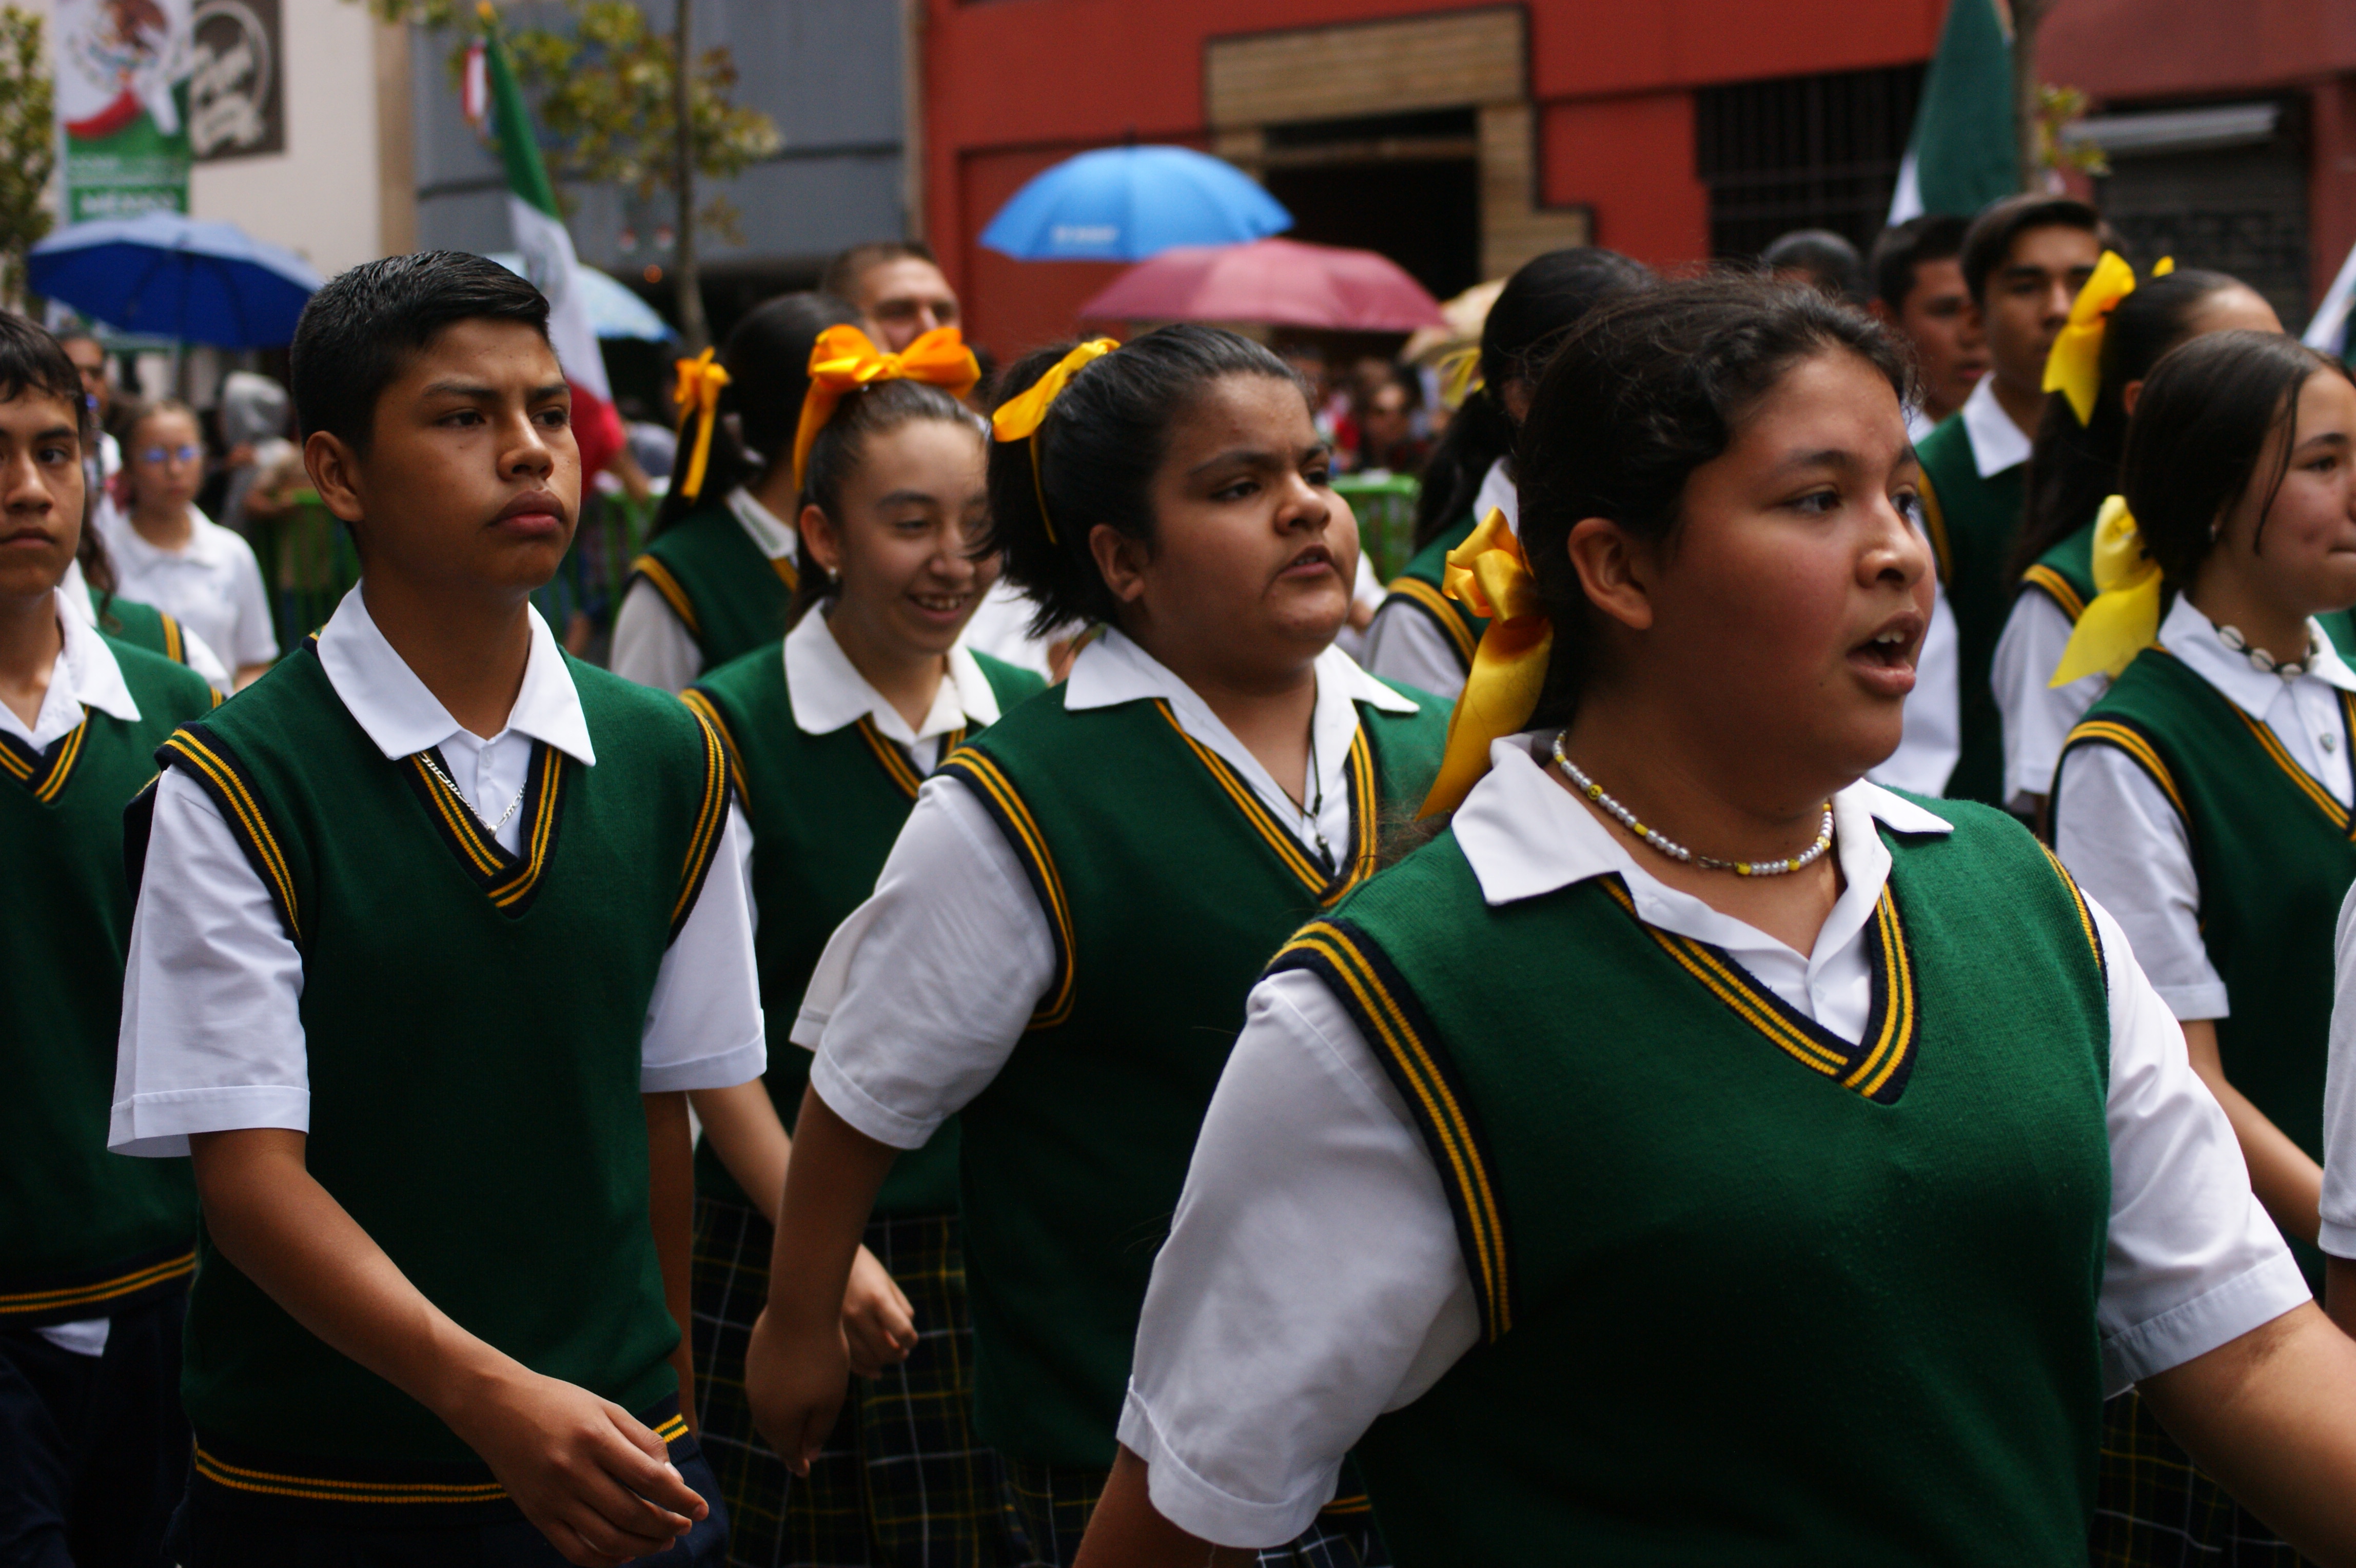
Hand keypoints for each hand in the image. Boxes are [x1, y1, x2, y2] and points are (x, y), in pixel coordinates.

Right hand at [445, 1364, 707, 1567]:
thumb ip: (643, 1441)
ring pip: (607, 1538)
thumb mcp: (606, 1408)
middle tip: (684, 1526)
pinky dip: (606, 1560)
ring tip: (663, 1542)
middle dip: (666, 1526)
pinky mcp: (537, 1515)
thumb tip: (673, 1481)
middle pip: (631, 1513)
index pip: (650, 1479)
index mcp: (595, 1438)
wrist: (496, 1408)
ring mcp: (552, 1497)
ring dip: (643, 1546)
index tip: (701, 1509)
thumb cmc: (560, 1404)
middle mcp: (572, 1471)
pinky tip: (626, 1554)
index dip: (682, 1498)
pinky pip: (575, 1551)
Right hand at [744, 1302, 849, 1476]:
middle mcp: (759, 1404)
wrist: (801, 1309)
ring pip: (766, 1410)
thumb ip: (819, 1431)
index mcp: (778, 1421)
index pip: (788, 1451)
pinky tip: (787, 1392)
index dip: (797, 1462)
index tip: (804, 1471)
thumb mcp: (831, 1400)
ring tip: (793, 1425)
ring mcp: (753, 1380)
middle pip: (774, 1433)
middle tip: (798, 1453)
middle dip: (787, 1443)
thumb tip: (809, 1454)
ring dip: (780, 1420)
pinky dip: (776, 1396)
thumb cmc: (823, 1357)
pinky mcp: (754, 1359)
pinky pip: (764, 1387)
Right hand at [842, 1245, 915, 1377]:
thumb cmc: (863, 1269)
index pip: (903, 1332)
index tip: (911, 1340)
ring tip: (888, 1354)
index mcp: (877, 1298)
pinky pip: (849, 1361)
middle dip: (899, 1355)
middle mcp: (857, 1314)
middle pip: (886, 1351)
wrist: (824, 1259)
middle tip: (902, 1352)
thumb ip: (900, 1310)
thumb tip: (905, 1339)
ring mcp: (841, 1326)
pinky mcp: (829, 1333)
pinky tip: (875, 1371)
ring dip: (882, 1362)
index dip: (911, 1340)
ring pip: (867, 1360)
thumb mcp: (887, 1283)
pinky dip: (864, 1370)